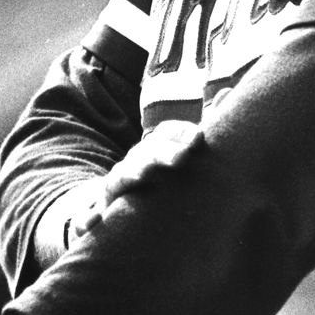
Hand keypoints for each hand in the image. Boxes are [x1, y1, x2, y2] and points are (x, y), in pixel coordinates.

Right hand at [69, 120, 201, 239]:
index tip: (200, 138)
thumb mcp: (176, 155)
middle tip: (184, 157)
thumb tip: (227, 92)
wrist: (107, 203)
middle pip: (148, 154)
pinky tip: (95, 221)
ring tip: (144, 175)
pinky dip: (88, 218)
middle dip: (164, 153)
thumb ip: (201, 132)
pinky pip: (87, 216)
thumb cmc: (155, 179)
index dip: (180, 133)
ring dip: (133, 175)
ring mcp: (115, 187)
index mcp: (154, 150)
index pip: (165, 134)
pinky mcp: (98, 212)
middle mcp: (134, 164)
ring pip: (121, 178)